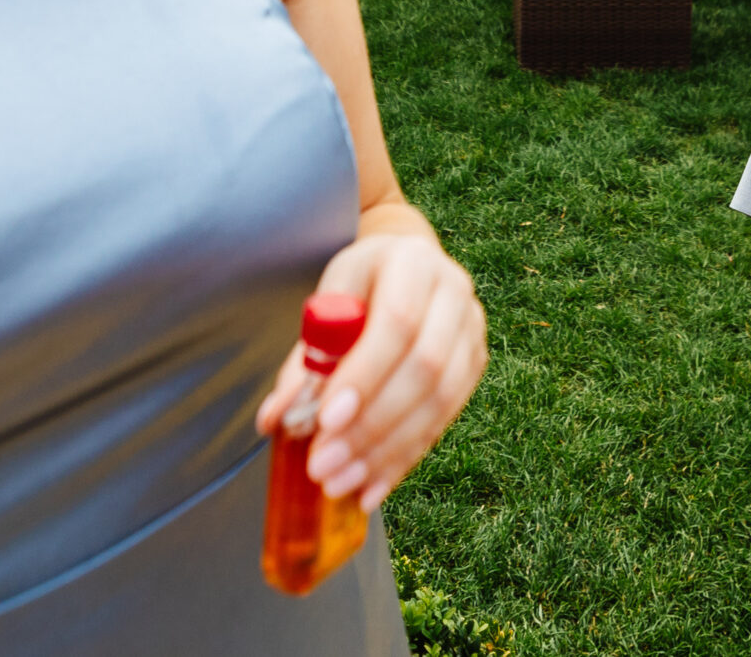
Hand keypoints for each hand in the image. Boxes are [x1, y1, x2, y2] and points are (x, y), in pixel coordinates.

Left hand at [255, 233, 487, 511]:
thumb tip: (275, 420)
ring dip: (387, 451)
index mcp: (413, 263)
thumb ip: (304, 360)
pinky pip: (444, 421)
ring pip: (440, 401)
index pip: (397, 323)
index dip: (364, 376)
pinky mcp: (475, 365)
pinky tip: (372, 487)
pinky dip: (405, 459)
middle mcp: (454, 294)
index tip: (325, 421)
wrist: (405, 265)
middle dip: (372, 425)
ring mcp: (472, 332)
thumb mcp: (326, 303)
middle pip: (425, 368)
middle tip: (325, 466)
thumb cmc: (359, 285)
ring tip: (342, 483)